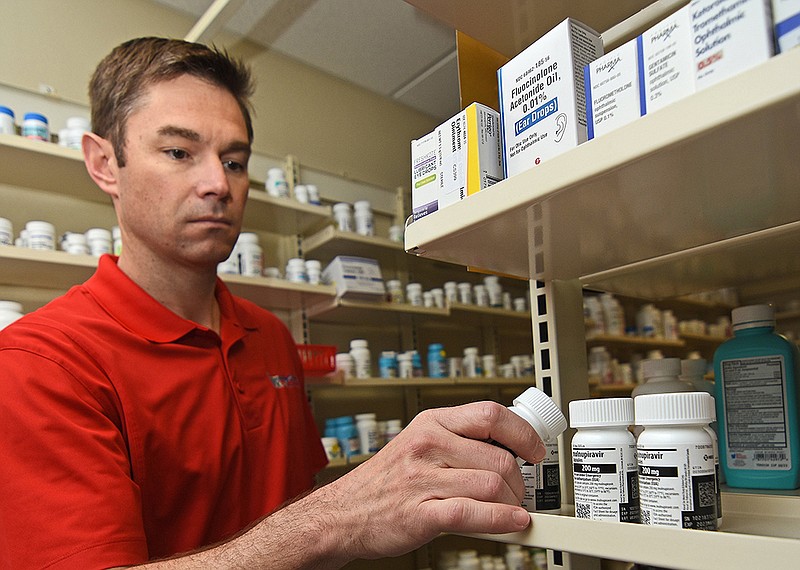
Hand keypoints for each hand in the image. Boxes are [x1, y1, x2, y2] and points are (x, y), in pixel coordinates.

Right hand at [319, 400, 546, 559]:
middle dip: (520, 481)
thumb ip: (461, 443)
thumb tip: (510, 450)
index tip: (536, 450)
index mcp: (432, 422)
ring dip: (512, 503)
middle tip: (519, 493)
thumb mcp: (420, 443)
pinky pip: (473, 514)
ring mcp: (423, 479)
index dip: (523, 433)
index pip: (491, 414)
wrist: (344, 512)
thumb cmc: (386, 480)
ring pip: (491, 485)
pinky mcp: (420, 513)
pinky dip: (501, 520)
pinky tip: (512, 523)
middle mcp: (428, 445)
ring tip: (510, 510)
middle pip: (499, 456)